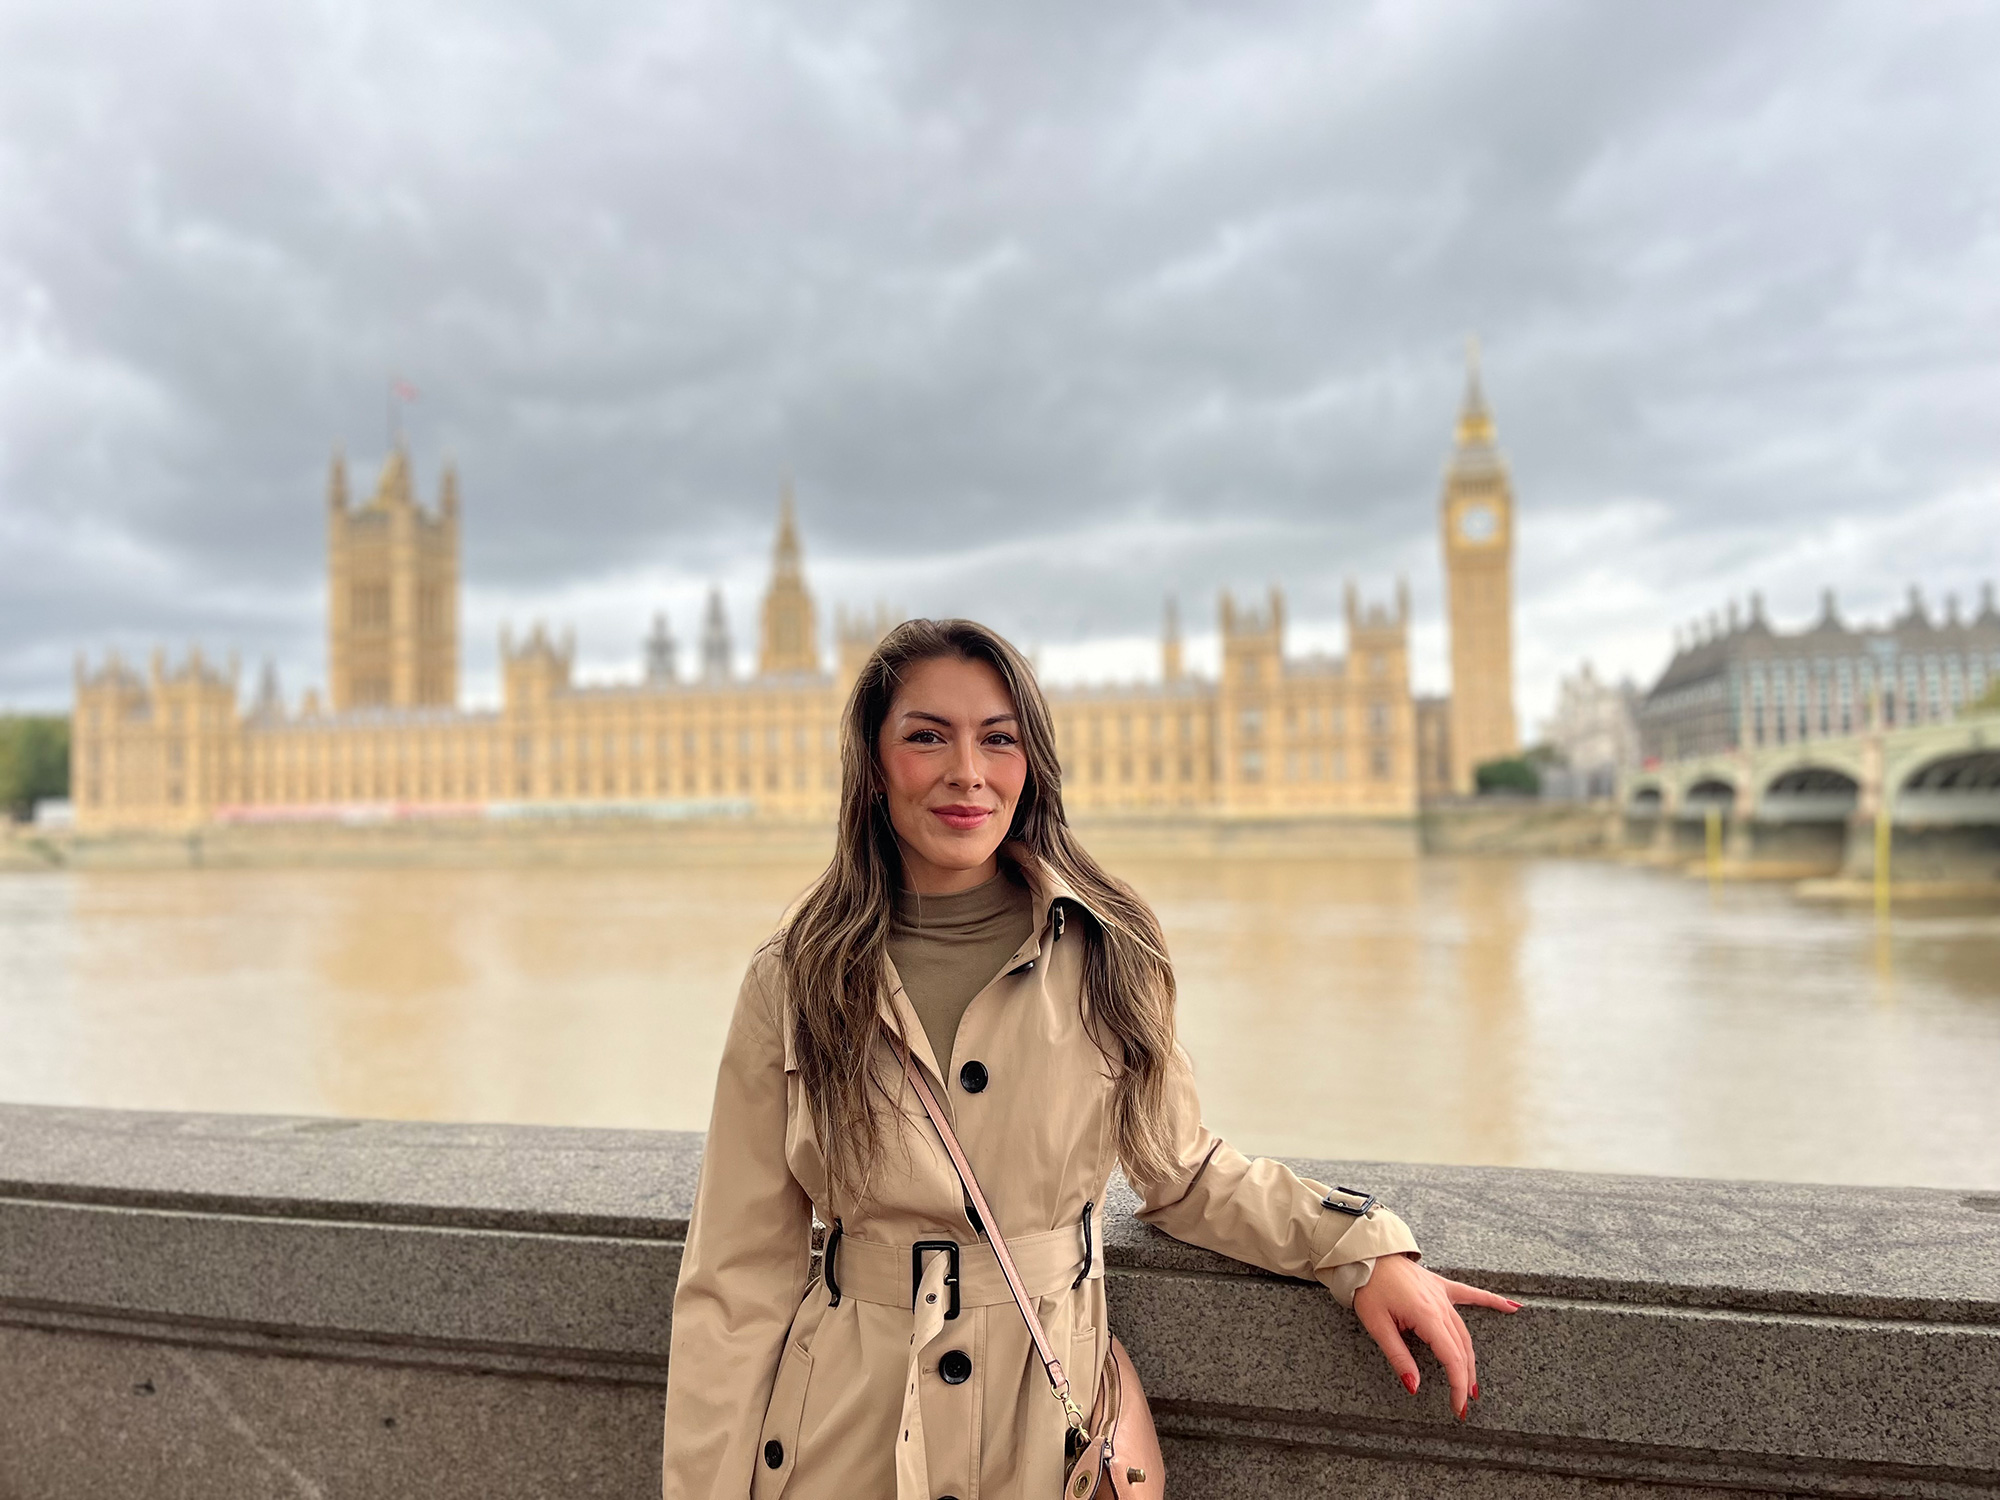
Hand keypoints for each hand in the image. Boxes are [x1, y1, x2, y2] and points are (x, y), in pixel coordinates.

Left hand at [1351, 1252, 1519, 1418]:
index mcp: (1427, 1317)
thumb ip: (1398, 1357)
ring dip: (1471, 1359)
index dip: (1457, 1385)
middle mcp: (1441, 1307)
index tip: (1458, 1407)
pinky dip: (1492, 1301)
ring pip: (1465, 1332)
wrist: (1368, 1255)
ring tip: (1474, 1385)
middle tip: (1464, 1404)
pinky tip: (1513, 1307)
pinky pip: (1471, 1295)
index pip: (1451, 1359)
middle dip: (1465, 1379)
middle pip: (1461, 1349)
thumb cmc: (1369, 1288)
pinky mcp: (1441, 1286)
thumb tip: (1413, 1386)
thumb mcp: (1377, 1326)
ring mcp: (1443, 1295)